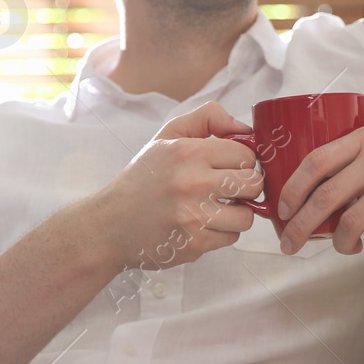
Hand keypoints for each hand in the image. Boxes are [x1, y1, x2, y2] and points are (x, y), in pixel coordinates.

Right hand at [92, 101, 264, 270]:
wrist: (109, 225)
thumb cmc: (142, 180)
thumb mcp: (166, 137)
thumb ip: (207, 119)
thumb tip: (245, 127)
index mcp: (188, 152)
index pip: (245, 154)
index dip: (241, 160)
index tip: (228, 167)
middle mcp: (193, 183)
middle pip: (253, 184)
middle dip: (245, 186)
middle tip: (228, 189)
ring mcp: (194, 217)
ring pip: (247, 216)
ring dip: (236, 213)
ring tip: (216, 208)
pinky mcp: (195, 244)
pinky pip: (231, 238)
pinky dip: (220, 233)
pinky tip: (200, 225)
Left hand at [273, 113, 363, 262]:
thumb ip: (360, 157)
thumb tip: (323, 194)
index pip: (315, 162)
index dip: (292, 190)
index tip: (282, 211)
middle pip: (325, 197)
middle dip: (300, 226)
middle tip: (290, 245)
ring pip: (352, 223)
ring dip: (341, 244)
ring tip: (345, 248)